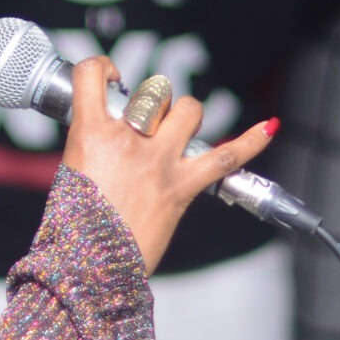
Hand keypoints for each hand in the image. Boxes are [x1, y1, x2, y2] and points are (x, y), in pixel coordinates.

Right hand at [61, 56, 276, 271]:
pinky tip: (269, 127)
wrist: (91, 270)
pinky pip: (226, 157)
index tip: (110, 80)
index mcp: (89, 135)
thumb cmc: (73, 230)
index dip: (103, 68)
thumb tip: (106, 138)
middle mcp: (127, 141)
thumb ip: (91, 149)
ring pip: (188, 110)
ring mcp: (159, 163)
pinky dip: (251, 141)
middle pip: (152, 92)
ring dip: (186, 114)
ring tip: (179, 129)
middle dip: (153, 102)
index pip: (91, 75)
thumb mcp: (70, 175)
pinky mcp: (183, 187)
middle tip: (146, 124)